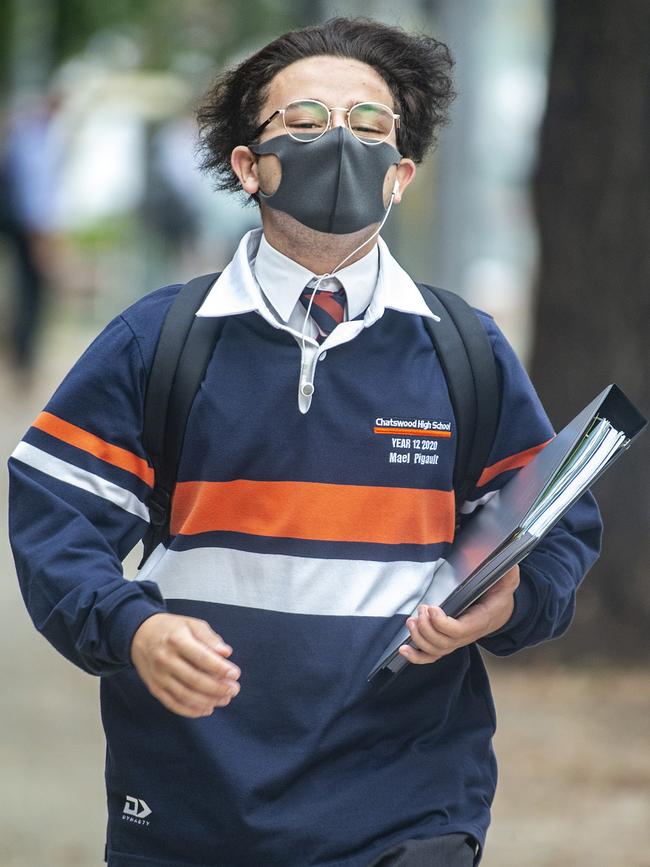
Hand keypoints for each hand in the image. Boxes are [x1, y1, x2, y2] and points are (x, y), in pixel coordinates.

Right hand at [131, 613, 240, 717]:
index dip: (220, 668)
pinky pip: (174, 704)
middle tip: (234, 690)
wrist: (139, 635)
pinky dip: (192, 710)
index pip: (202, 658)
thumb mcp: (191, 624)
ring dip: (208, 701)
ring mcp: (158, 676)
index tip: (235, 674)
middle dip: (217, 688)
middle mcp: (165, 659)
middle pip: (195, 680)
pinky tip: (207, 708)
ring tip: (225, 699)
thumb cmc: (171, 629)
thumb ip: (209, 638)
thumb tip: (226, 653)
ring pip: (185, 695)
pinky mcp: (154, 688)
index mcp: (176, 640)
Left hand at [399, 565, 519, 664]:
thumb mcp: (507, 581)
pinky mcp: (448, 642)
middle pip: (444, 643)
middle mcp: (468, 634)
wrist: (501, 611)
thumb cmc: (499, 594)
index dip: (443, 624)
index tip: (432, 608)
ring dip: (419, 639)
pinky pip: (432, 656)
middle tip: (421, 610)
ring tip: (411, 621)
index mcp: (481, 620)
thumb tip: (509, 564)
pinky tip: (404, 649)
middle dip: (427, 628)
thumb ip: (508, 573)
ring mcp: (457, 641)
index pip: (460, 630)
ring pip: (436, 650)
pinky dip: (417, 657)